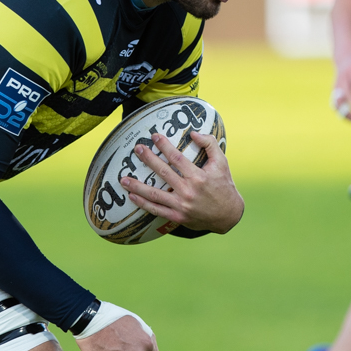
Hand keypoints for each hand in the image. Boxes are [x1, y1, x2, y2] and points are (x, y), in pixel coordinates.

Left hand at [124, 132, 242, 233]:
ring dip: (137, 186)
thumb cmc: (224, 186)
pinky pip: (157, 210)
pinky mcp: (178, 217)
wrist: (228, 215)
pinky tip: (132, 196)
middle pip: (163, 172)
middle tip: (137, 149)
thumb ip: (209, 144)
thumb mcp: (222, 163)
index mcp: (198, 176)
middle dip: (148, 159)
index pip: (176, 158)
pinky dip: (143, 204)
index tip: (154, 136)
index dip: (164, 146)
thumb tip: (193, 133)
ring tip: (123, 179)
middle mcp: (188, 191)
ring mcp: (181, 205)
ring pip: (155, 194)